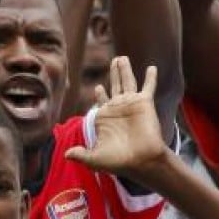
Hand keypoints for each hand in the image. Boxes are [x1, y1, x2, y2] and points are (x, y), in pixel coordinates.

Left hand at [65, 57, 166, 178]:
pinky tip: (152, 67)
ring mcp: (131, 104)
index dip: (99, 94)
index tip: (98, 87)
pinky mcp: (144, 103)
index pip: (102, 101)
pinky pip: (148, 86)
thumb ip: (80, 154)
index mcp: (105, 118)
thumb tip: (66, 155)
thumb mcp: (94, 158)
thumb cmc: (119, 161)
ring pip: (127, 81)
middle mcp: (118, 108)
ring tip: (122, 57)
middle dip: (114, 73)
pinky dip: (150, 77)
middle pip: (115, 85)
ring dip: (125, 69)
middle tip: (114, 60)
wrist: (141, 160)